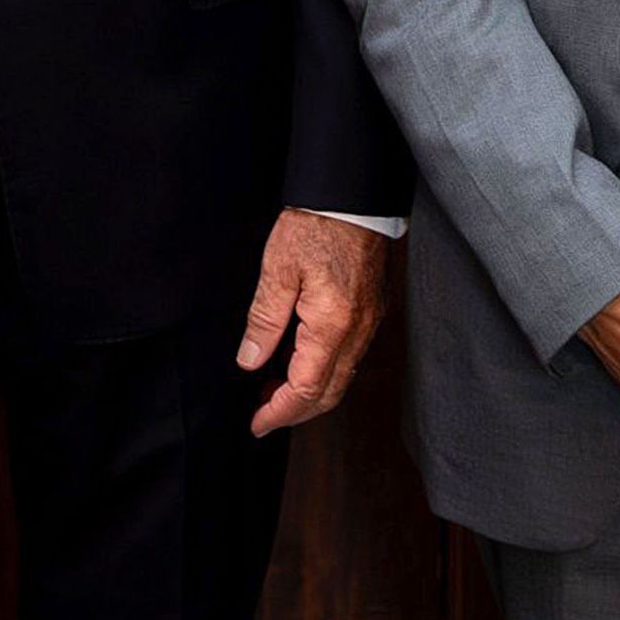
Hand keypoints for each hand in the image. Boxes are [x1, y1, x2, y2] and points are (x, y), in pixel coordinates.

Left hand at [238, 211, 390, 436]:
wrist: (352, 196)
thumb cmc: (316, 223)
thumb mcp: (278, 269)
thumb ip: (264, 320)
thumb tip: (250, 360)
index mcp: (332, 324)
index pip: (307, 389)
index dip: (280, 412)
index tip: (257, 423)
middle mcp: (357, 331)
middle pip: (329, 393)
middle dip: (295, 412)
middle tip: (262, 415)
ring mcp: (367, 322)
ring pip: (341, 378)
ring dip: (309, 394)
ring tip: (273, 389)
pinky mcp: (369, 311)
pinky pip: (348, 357)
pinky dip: (323, 372)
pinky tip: (299, 361)